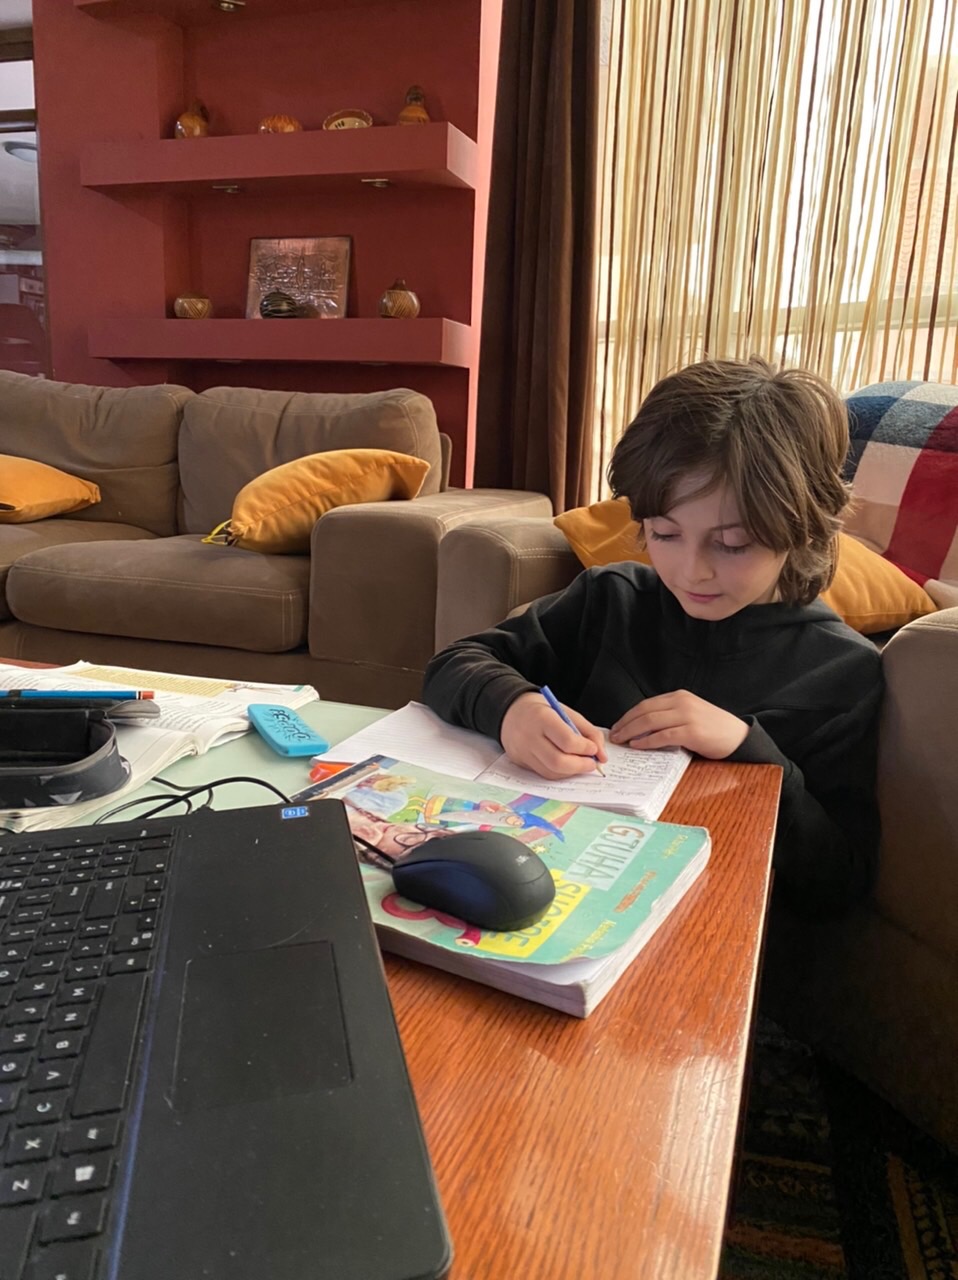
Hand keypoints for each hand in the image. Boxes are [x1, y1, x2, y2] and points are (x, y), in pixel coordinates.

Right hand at [500, 692, 607, 779]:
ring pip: (551, 772)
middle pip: (558, 762)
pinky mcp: (520, 762)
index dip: (585, 749)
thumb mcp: (566, 712)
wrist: (511, 711)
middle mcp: (529, 737)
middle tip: (592, 763)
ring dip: (571, 772)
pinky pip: (544, 773)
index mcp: (542, 718)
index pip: (567, 741)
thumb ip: (588, 731)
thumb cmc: (542, 710)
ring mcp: (522, 751)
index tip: (594, 749)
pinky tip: (567, 765)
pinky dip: (560, 772)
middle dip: (580, 766)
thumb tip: (602, 756)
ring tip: (581, 764)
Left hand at [609, 690, 747, 758]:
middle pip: (644, 710)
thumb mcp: (690, 714)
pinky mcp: (692, 732)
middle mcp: (682, 702)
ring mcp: (687, 716)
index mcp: (679, 696)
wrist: (739, 736)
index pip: (646, 704)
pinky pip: (663, 735)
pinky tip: (637, 745)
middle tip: (613, 735)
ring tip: (621, 741)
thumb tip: (642, 728)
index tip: (617, 726)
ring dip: (631, 731)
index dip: (628, 715)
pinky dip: (647, 741)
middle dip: (625, 723)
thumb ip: (670, 716)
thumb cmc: (713, 728)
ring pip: (650, 721)